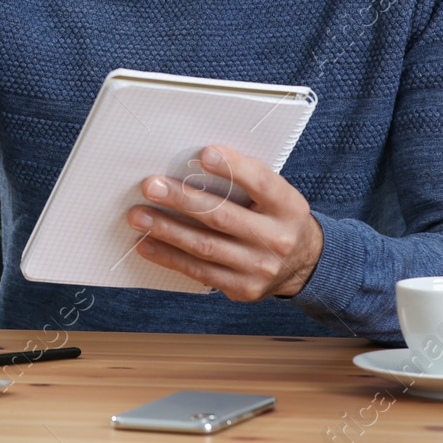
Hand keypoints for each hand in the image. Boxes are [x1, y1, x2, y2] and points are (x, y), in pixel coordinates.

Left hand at [126, 144, 323, 300]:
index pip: (262, 183)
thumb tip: (195, 162)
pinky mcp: (242, 288)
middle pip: (223, 216)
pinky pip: (199, 271)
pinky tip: (147, 244)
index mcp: (288, 206)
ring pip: (206, 246)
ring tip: (139, 216)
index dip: (233, 168)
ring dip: (167, 230)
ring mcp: (259, 268)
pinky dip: (169, 256)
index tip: (204, 154)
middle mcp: (277, 239)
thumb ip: (245, 180)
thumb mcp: (274, 195)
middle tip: (151, 186)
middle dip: (183, 200)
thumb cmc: (275, 217)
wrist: (302, 264)